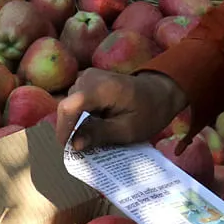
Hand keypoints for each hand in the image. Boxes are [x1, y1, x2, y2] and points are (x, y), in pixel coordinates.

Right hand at [55, 70, 187, 149]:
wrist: (159, 93)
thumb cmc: (148, 113)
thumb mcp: (127, 130)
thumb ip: (99, 135)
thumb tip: (74, 145)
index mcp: (103, 88)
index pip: (70, 106)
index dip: (64, 128)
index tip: (69, 148)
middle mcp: (90, 77)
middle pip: (68, 106)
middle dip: (71, 128)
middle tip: (85, 146)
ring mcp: (86, 76)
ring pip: (70, 105)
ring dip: (77, 122)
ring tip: (95, 135)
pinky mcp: (86, 80)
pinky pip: (75, 100)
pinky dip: (81, 115)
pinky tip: (96, 124)